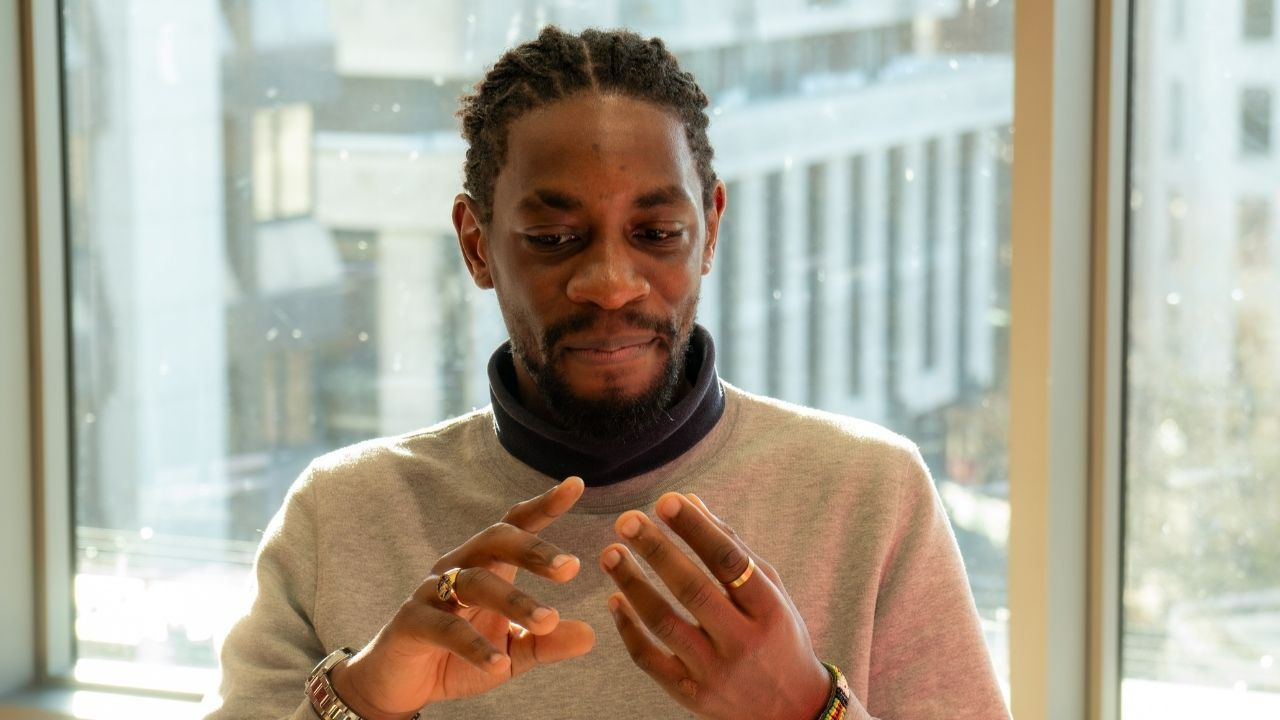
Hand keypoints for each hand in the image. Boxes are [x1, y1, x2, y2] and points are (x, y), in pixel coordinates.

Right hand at [329, 477, 595, 719]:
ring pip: (475, 583)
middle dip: (534, 551)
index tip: (575, 485)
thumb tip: (591, 634)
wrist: (401, 683)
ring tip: (548, 621)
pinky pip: (446, 628)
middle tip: (571, 568)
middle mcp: (459, 568)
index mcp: (487, 566)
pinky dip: (475, 646)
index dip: (543, 505)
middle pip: (496, 540)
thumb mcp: (512, 653)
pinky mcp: (411, 622)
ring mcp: (432, 592)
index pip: (516, 526)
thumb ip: (547, 642)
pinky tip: (500, 664)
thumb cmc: (459, 656)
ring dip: (515, 601)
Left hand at [601, 492, 831, 719]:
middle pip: (692, 590)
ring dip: (632, 584)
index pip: (729, 562)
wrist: (791, 707)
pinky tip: (614, 601)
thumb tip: (690, 500)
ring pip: (663, 623)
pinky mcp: (690, 695)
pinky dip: (627, 629)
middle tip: (626, 520)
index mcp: (769, 610)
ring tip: (610, 553)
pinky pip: (649, 659)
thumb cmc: (777, 633)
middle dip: (656, 551)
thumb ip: (732, 547)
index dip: (696, 529)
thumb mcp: (770, 590)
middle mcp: (742, 642)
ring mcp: (714, 672)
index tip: (666, 501)